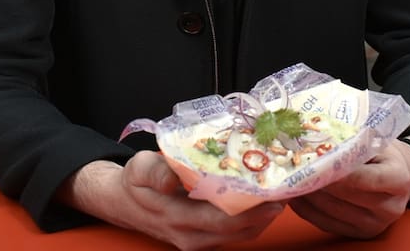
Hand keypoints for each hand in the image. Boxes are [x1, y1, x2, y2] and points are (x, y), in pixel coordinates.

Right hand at [59, 152, 283, 250]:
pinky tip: (263, 201)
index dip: (250, 210)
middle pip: (238, 231)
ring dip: (263, 217)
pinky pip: (234, 233)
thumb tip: (174, 176)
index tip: (271, 193)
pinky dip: (252, 219)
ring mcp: (198, 240)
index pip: (222, 220)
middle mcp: (191, 236)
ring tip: (281, 193)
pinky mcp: (203, 238)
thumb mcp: (138, 168)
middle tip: (287, 189)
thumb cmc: (134, 182)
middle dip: (265, 212)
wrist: (122, 202)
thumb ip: (156, 171)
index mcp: (177, 219)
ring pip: (240, 235)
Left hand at [288, 137, 409, 238]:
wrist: (402, 176)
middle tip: (295, 166)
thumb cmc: (385, 154)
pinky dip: (307, 209)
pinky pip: (325, 223)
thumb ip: (354, 143)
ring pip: (331, 211)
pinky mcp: (358, 234)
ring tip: (291, 178)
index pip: (365, 178)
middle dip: (318, 180)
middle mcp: (390, 207)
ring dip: (308, 194)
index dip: (338, 171)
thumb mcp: (377, 140)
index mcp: (398, 180)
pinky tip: (295, 194)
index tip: (316, 160)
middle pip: (345, 195)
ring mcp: (374, 225)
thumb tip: (321, 139)